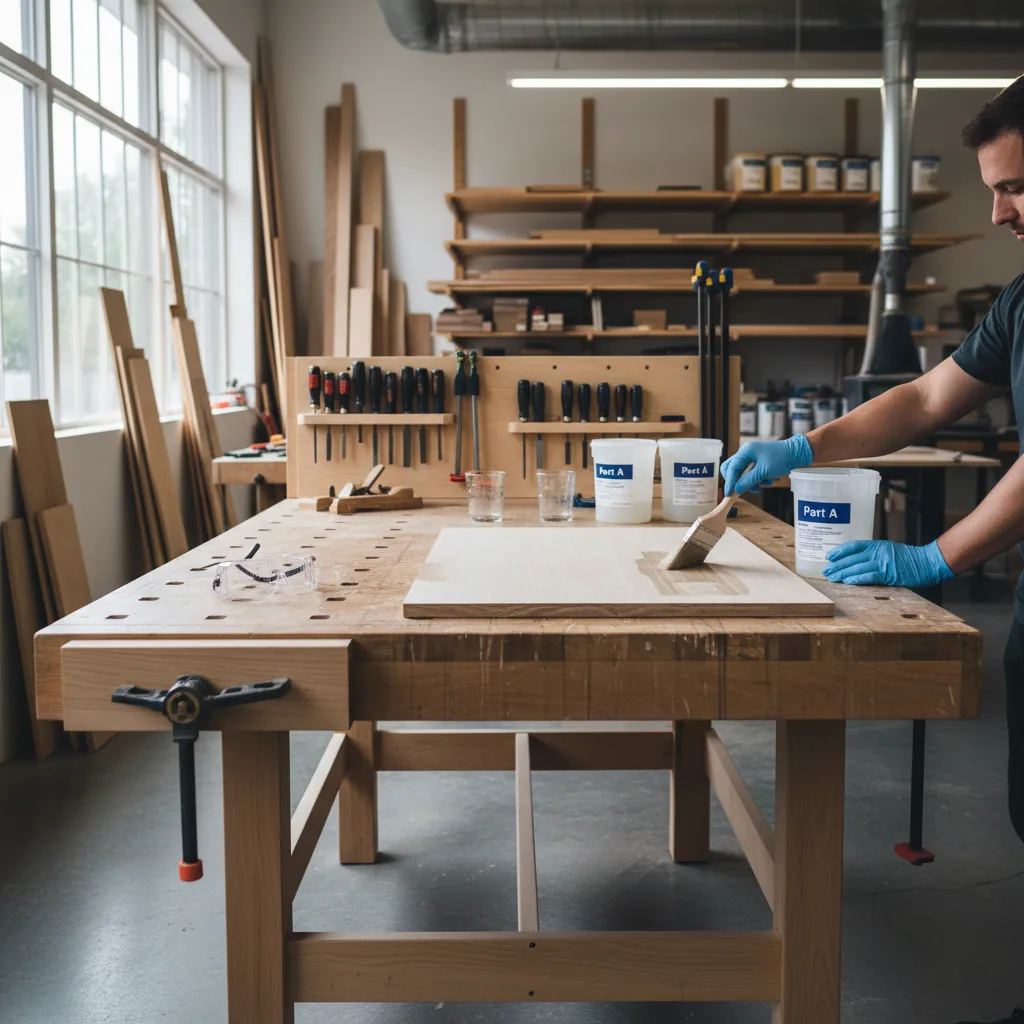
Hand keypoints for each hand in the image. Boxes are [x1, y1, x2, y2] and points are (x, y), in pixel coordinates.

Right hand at [720, 434, 812, 494]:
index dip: (730, 482)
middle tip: (743, 490)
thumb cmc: (781, 459)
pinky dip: (756, 479)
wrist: (796, 453)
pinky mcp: (757, 461)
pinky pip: (750, 472)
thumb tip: (736, 489)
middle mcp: (745, 452)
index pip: (731, 468)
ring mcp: (751, 456)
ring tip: (761, 486)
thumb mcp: (763, 472)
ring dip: (749, 481)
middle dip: (737, 481)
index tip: (729, 493)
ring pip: (741, 472)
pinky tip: (766, 481)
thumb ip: (748, 481)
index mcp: (745, 452)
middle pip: (732, 469)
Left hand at [823, 539, 953, 586]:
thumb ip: (874, 554)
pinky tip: (847, 581)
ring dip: (843, 573)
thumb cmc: (909, 558)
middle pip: (852, 558)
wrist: (927, 562)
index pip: (853, 546)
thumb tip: (856, 560)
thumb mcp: (889, 550)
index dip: (840, 551)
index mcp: (877, 545)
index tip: (829, 556)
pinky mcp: (889, 574)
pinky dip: (857, 579)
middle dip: (837, 565)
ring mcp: (883, 563)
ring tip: (832, 578)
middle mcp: (878, 552)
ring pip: (857, 567)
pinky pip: (869, 576)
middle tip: (826, 570)